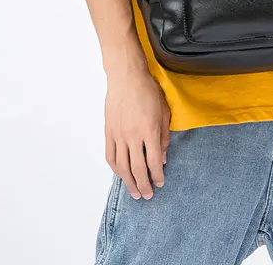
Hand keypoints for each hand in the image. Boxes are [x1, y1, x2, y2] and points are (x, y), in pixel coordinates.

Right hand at [104, 68, 170, 199]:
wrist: (127, 77)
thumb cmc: (148, 91)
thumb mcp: (164, 111)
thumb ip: (164, 136)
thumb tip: (162, 158)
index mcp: (149, 130)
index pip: (154, 161)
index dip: (157, 176)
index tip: (160, 183)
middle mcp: (133, 135)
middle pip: (137, 168)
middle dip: (143, 185)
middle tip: (148, 195)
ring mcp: (118, 135)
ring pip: (122, 166)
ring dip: (129, 182)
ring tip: (134, 193)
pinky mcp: (108, 132)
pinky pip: (110, 156)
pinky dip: (115, 169)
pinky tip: (121, 175)